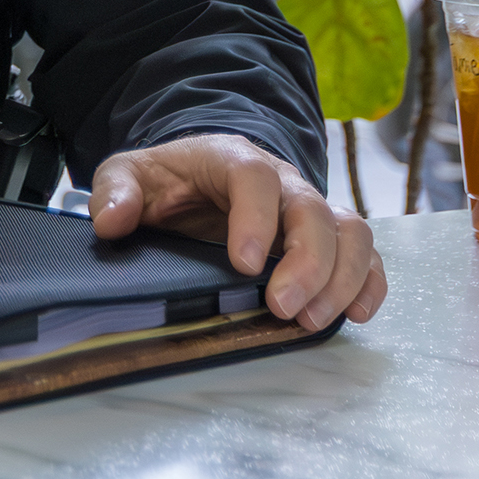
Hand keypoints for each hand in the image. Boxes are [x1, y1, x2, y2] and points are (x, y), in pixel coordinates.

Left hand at [88, 132, 387, 330]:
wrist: (198, 175)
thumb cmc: (167, 180)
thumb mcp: (130, 174)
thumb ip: (116, 190)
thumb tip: (111, 220)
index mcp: (230, 159)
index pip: (253, 177)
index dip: (255, 219)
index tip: (242, 265)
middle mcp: (281, 181)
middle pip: (312, 210)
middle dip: (307, 262)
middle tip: (283, 308)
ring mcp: (309, 208)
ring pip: (349, 230)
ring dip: (341, 277)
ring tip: (312, 320)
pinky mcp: (326, 237)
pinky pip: (363, 252)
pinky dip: (368, 281)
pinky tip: (358, 312)